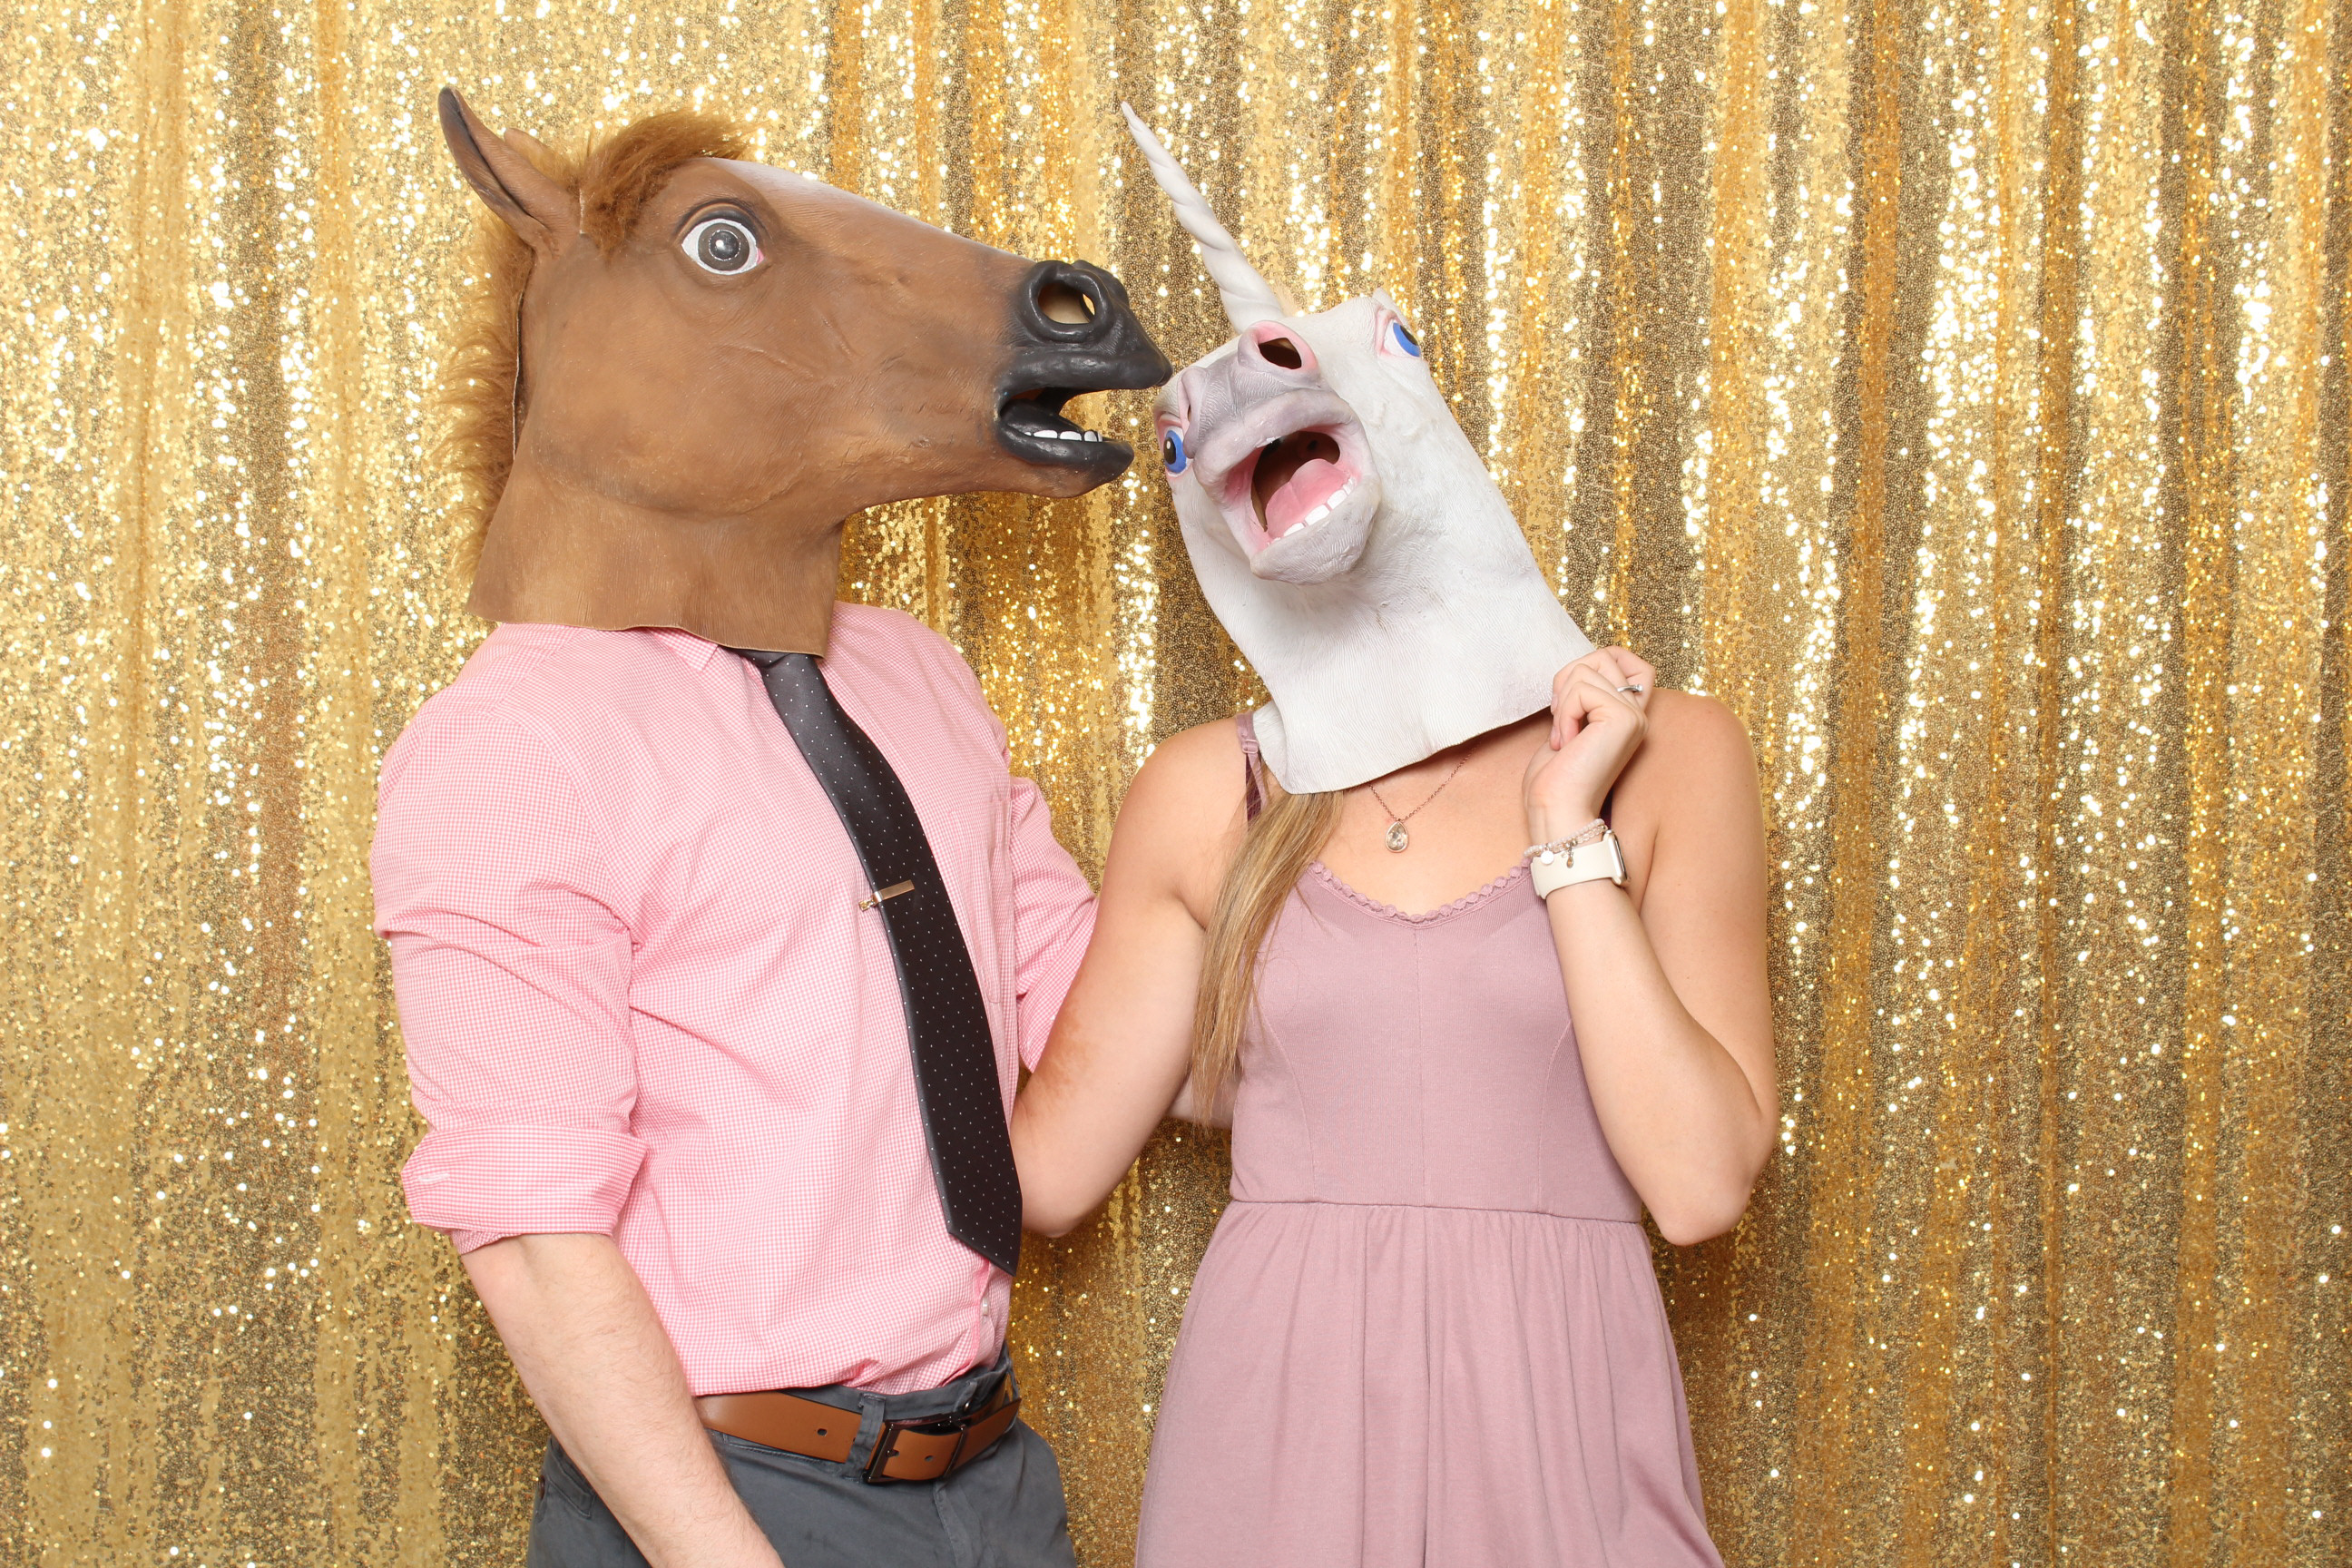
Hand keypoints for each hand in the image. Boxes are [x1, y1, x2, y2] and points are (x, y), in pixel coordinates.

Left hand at [1523, 646, 1656, 841]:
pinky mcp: (1622, 719)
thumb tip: (1580, 665)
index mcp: (1628, 714)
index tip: (1568, 697)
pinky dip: (1563, 714)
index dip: (1594, 660)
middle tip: (1559, 719)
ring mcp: (1634, 715)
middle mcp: (1638, 713)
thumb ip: (1582, 694)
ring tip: (1564, 738)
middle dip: (1566, 680)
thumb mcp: (1569, 724)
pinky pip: (1581, 690)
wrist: (1557, 812)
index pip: (1626, 657)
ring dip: (1562, 702)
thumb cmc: (1556, 778)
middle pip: (1603, 655)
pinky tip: (1566, 744)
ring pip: (1586, 669)